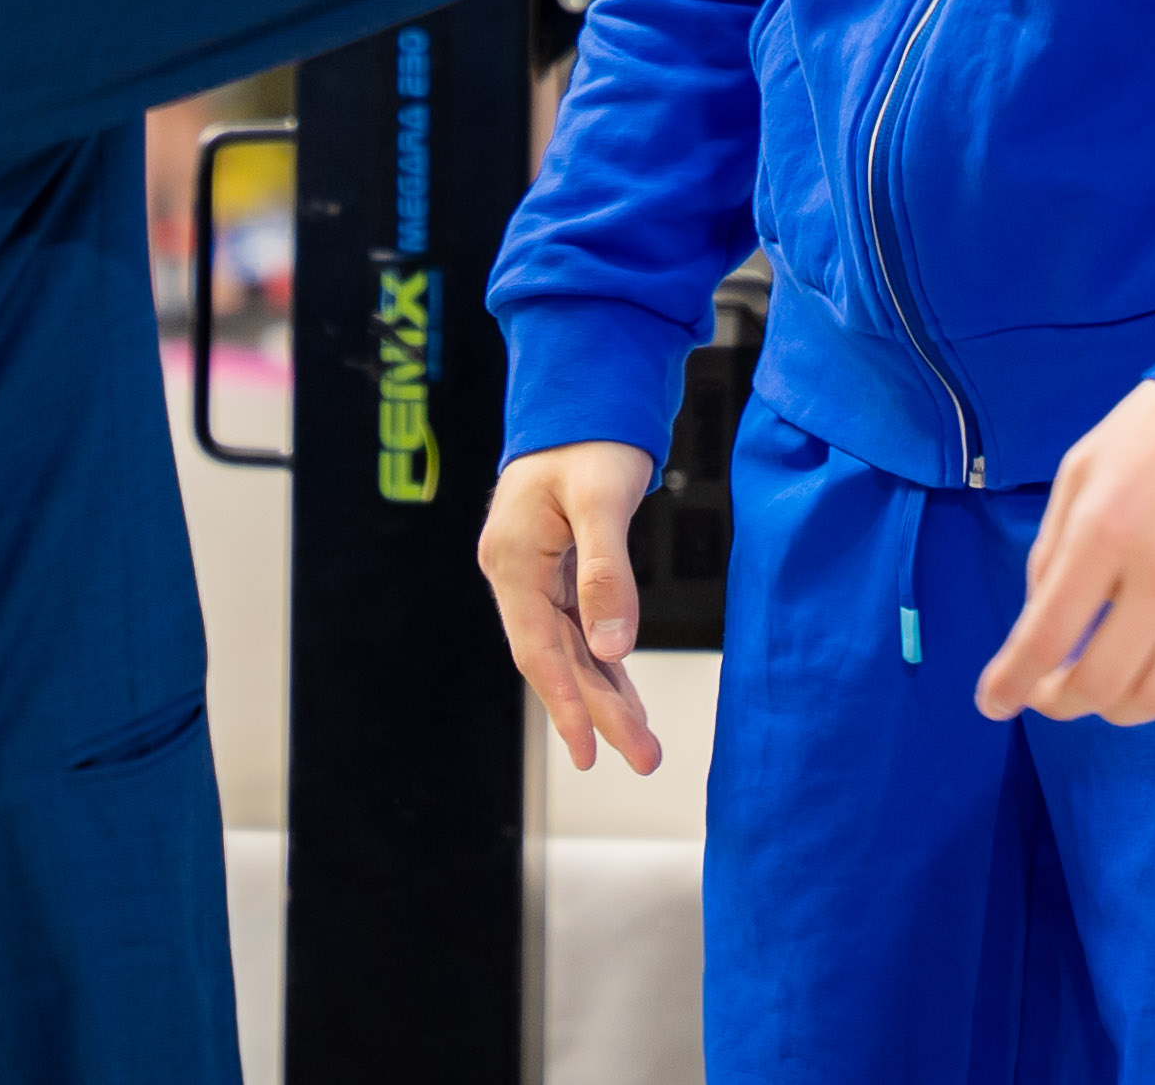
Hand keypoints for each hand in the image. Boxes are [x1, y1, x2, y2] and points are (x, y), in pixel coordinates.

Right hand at [477, 441, 666, 771]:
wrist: (582, 397)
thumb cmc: (591, 439)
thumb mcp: (602, 499)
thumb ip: (606, 573)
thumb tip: (614, 648)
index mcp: (512, 559)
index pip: (538, 648)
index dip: (565, 704)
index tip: (592, 751)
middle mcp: (515, 574)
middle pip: (556, 658)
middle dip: (598, 711)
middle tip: (642, 757)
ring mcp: (532, 575)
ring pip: (568, 650)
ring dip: (603, 695)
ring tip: (641, 744)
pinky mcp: (553, 572)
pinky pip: (576, 630)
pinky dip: (602, 663)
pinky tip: (624, 696)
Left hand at [973, 381, 1154, 728]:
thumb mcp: (1085, 466)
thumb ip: (1054, 545)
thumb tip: (1039, 623)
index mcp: (1105, 528)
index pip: (1045, 635)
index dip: (1011, 683)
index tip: (995, 703)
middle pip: (1100, 683)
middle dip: (1062, 702)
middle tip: (1052, 696)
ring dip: (1120, 710)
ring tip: (1109, 690)